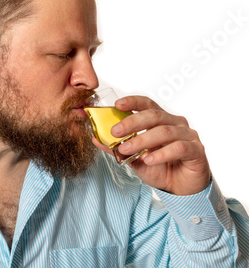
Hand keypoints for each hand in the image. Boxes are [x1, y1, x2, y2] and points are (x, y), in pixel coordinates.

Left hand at [92, 95, 210, 195]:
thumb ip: (118, 148)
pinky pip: (179, 148)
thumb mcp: (134, 159)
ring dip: (142, 140)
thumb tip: (96, 139)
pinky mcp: (196, 150)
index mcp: (161, 120)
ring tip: (127, 149)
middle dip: (132, 122)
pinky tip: (149, 160)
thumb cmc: (160, 168)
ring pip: (164, 131)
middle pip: (153, 115)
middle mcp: (176, 123)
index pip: (147, 104)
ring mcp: (188, 135)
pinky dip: (161, 153)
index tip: (117, 104)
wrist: (180, 189)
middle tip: (115, 132)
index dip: (133, 101)